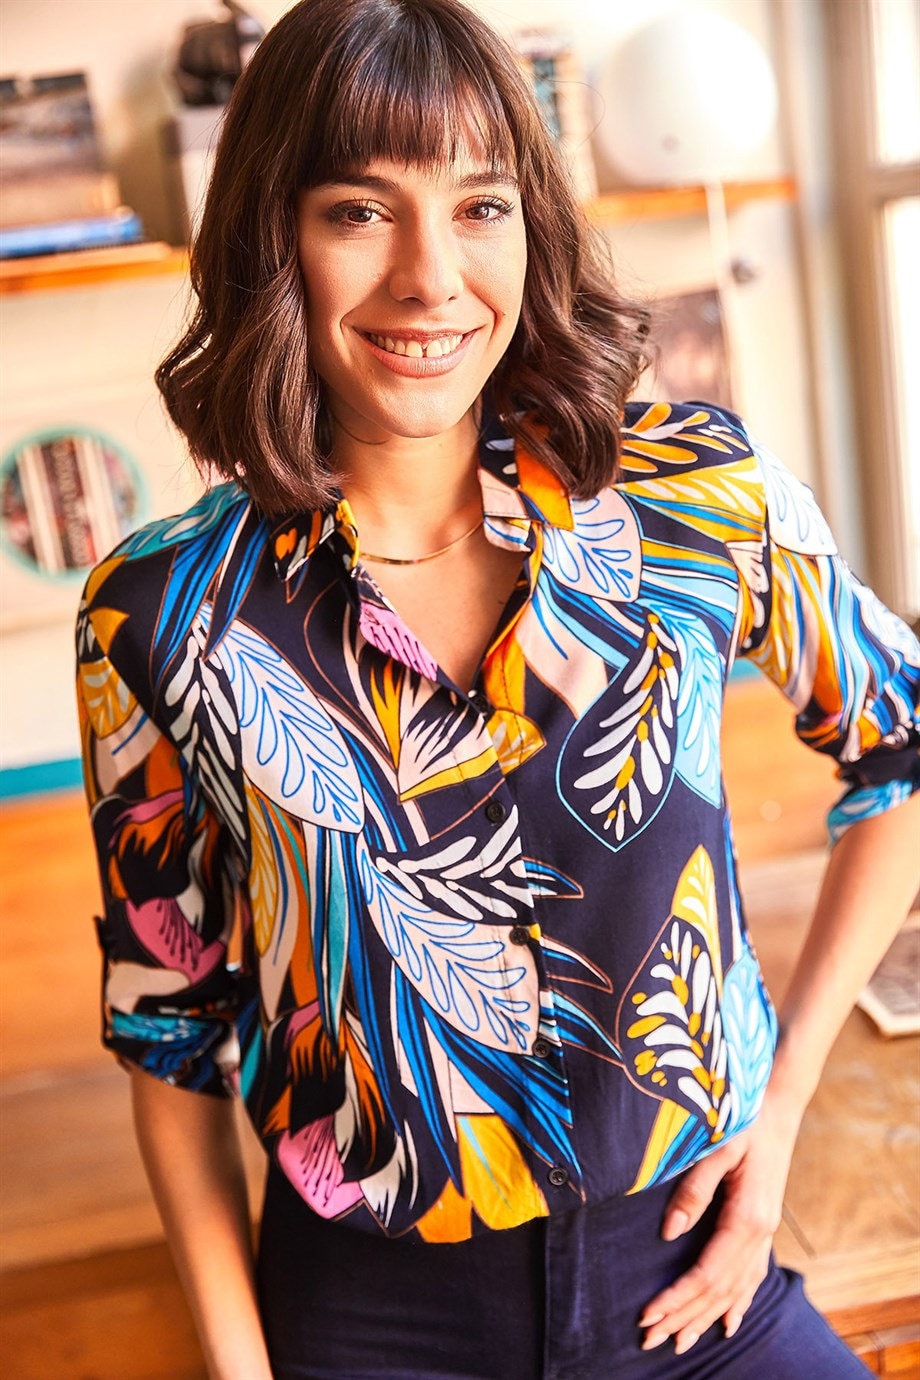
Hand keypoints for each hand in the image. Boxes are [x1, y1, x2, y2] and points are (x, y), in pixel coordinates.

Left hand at [638, 1089, 802, 1355]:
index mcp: (747, 1218)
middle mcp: (760, 1234)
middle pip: (719, 1290)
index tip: (647, 1315)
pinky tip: (729, 1323)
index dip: (677, 1298)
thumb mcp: (716, 1147)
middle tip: (650, 1341)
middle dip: (684, 1317)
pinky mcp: (764, 1226)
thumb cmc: (742, 1119)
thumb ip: (693, 1190)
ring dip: (707, 1318)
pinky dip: (738, 1304)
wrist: (777, 1106)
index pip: (707, 1274)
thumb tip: (668, 1232)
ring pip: (736, 1289)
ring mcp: (765, 1233)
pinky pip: (752, 1276)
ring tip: (680, 1344)